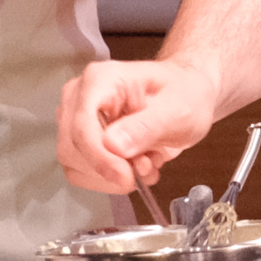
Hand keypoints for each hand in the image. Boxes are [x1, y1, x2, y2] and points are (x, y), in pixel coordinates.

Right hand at [58, 54, 220, 192]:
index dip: (100, 158)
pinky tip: (135, 169)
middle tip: (146, 167)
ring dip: (110, 177)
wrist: (187, 96)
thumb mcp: (177, 110)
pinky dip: (108, 181)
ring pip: (73, 164)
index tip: (127, 177)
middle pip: (72, 148)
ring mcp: (75, 119)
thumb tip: (113, 146)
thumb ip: (146, 127)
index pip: (82, 125)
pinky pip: (80, 173)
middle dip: (108, 169)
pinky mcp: (79, 141)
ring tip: (146, 165)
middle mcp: (78, 97)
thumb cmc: (184, 94)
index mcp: (100, 80)